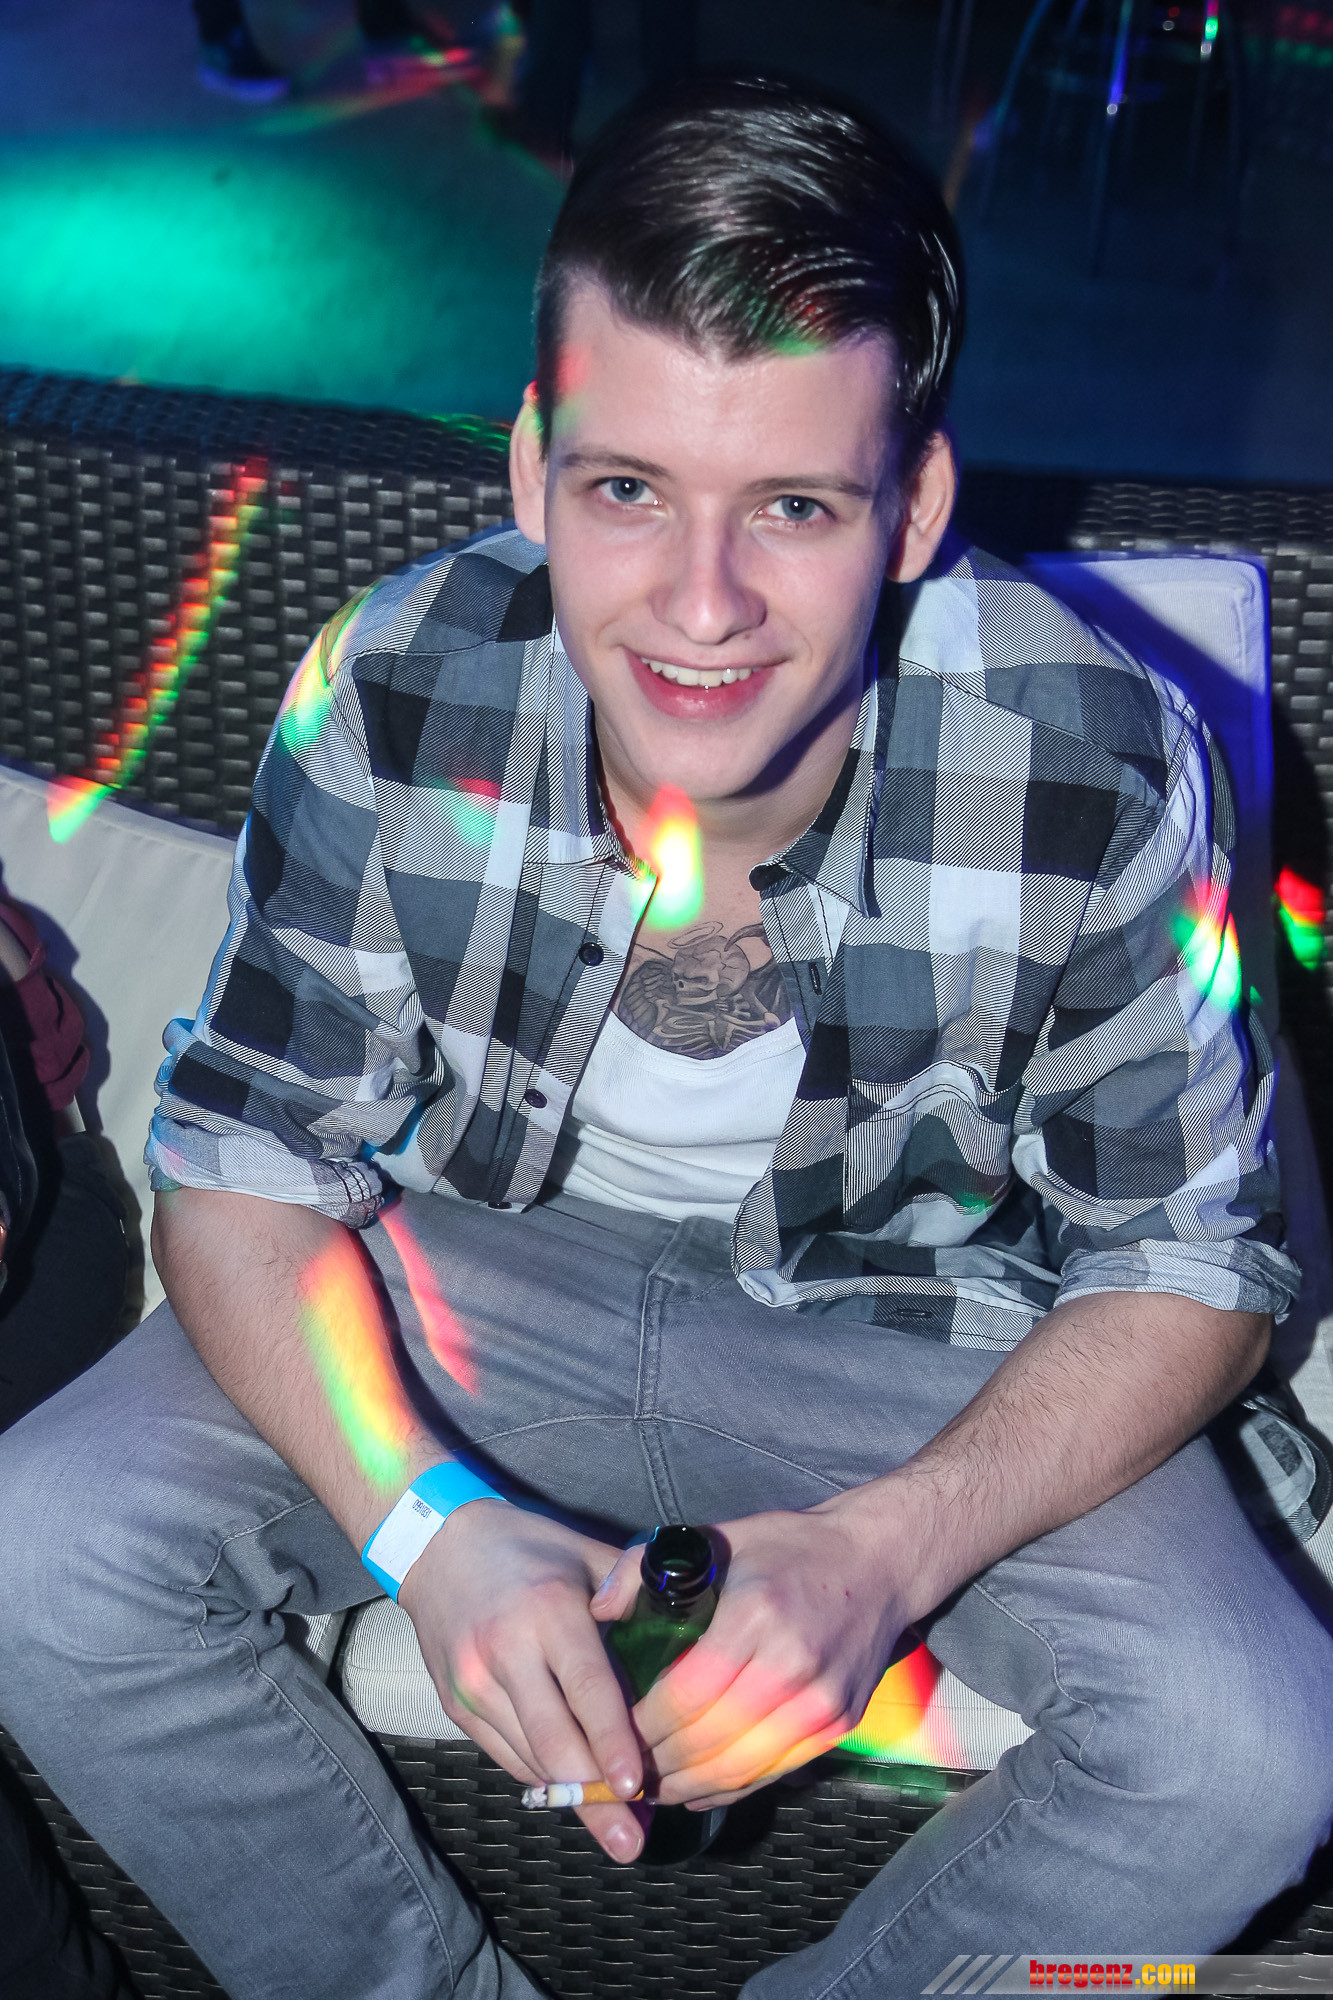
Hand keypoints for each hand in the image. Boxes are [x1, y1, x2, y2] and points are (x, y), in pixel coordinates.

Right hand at [399, 1501, 646, 1860]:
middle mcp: (506, 1651)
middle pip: (554, 1740)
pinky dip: (541, 1777)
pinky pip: (505, 1756)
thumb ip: (632, 1593)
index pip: (586, 1687)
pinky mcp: (457, 1705)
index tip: (634, 1787)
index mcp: (549, 1610)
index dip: (612, 1742)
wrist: (438, 1544)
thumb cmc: (527, 1546)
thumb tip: (685, 1626)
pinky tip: (569, 1792)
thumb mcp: (585, 1553)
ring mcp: (475, 1683)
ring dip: (569, 1795)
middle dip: (591, 1798)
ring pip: (529, 1758)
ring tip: (612, 1826)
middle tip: (629, 1839)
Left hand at [591, 1497, 906, 1810]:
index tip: (612, 1733)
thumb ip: (644, 1567)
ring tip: (651, 1787)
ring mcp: (820, 1701)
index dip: (641, 1727)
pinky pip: (773, 1772)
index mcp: (755, 1616)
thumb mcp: (716, 1537)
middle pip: (707, 1740)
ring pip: (739, 1767)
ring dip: (687, 1786)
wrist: (879, 1562)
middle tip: (621, 1771)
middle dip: (656, 1764)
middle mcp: (791, 1665)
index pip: (685, 1695)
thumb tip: (598, 1610)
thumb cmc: (792, 1547)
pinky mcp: (837, 1724)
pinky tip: (696, 1789)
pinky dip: (730, 1788)